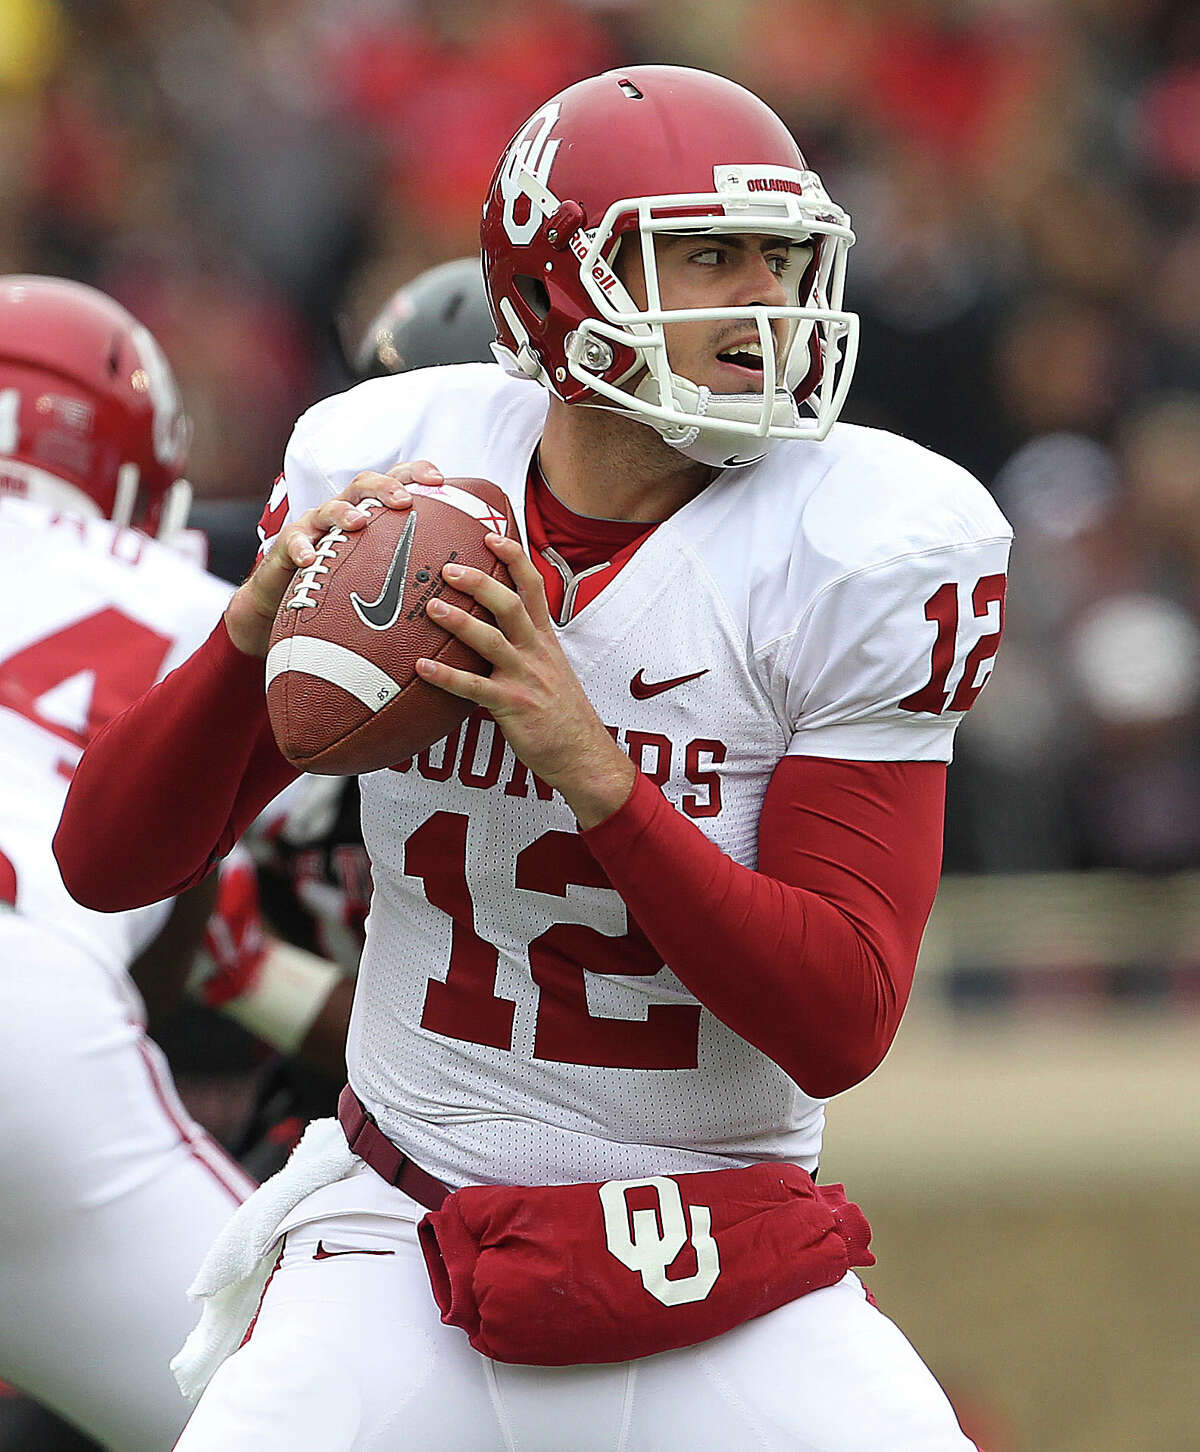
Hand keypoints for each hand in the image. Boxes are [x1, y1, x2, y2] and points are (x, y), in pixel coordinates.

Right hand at [224, 462, 441, 657]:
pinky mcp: (289, 544)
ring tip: (359, 522)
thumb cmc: (346, 578)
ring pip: (329, 507)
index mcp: (371, 510)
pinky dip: (302, 548)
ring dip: (344, 511)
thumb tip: (464, 574)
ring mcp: (316, 525)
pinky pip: (294, 540)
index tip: (439, 480)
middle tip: (403, 501)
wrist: (292, 596)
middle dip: (384, 487)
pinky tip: (311, 559)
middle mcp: (344, 510)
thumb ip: (416, 564)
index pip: (395, 480)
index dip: (416, 473)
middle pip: (363, 485)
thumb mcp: (382, 568)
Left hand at [415, 534, 636, 827]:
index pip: (533, 587)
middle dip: (480, 582)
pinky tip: (421, 667)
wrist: (583, 754)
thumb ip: (525, 646)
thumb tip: (491, 629)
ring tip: (431, 607)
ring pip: (492, 640)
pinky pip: (474, 688)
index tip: (491, 534)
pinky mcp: (513, 706)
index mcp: (545, 639)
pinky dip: (446, 676)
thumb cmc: (561, 714)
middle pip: (510, 605)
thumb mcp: (551, 669)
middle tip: (450, 567)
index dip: (513, 558)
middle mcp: (536, 652)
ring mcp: (525, 678)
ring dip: (460, 622)